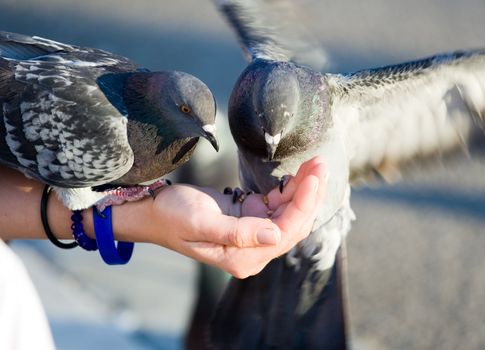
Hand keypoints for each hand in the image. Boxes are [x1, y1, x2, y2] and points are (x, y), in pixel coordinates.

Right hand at [150, 157, 326, 277]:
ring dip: (304, 189)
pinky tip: (298, 173)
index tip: (313, 177)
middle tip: (321, 164)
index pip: (285, 232)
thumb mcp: (202, 222)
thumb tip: (276, 237)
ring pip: (290, 213)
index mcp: (243, 258)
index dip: (302, 204)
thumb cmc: (173, 216)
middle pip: (294, 223)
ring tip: (315, 163)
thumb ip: (239, 233)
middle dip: (310, 194)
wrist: (154, 210)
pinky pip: (278, 205)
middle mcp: (253, 250)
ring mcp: (253, 235)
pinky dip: (290, 189)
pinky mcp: (250, 218)